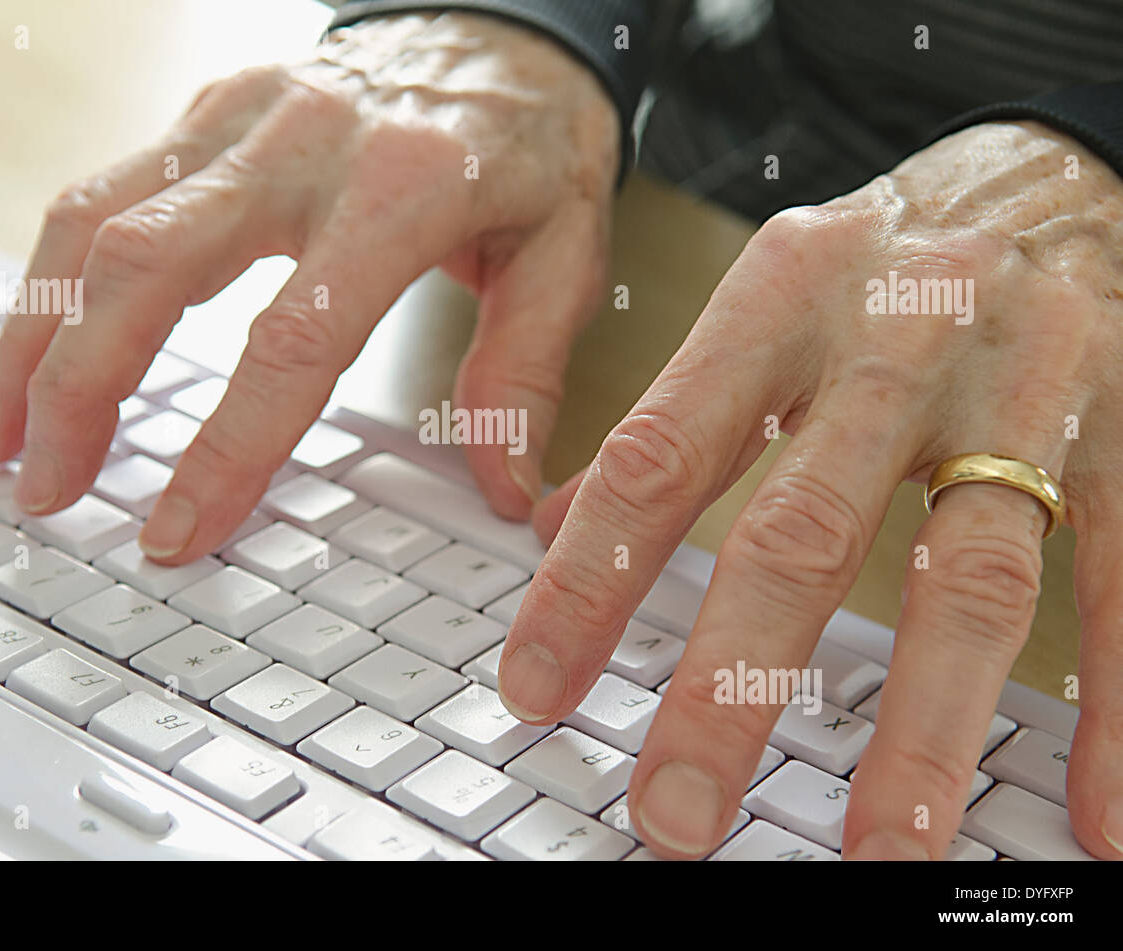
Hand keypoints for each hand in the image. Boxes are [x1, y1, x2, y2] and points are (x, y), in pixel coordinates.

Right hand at [0, 11, 618, 558]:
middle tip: (51, 490)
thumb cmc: (531, 141)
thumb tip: (501, 487)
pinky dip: (50, 278)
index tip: (178, 526)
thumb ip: (525, 371)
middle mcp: (303, 143)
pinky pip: (100, 190)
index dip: (228, 445)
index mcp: (404, 188)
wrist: (502, 29)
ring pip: (95, 221)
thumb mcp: (567, 252)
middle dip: (83, 390)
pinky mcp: (207, 113)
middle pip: (150, 266)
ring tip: (2, 436)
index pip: (291, 337)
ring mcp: (241, 117)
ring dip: (34, 335)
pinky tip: (34, 348)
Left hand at [499, 120, 1122, 859]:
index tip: (538, 689)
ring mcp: (1020, 386)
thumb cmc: (887, 256)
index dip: (586, 581)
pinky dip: (1113, 705)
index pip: (657, 458)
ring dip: (917, 729)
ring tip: (880, 851)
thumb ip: (671, 417)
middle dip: (733, 685)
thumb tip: (557, 527)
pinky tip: (1094, 809)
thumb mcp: (762, 301)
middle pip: (801, 534)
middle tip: (677, 811)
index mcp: (777, 300)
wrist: (1054, 169)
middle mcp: (893, 339)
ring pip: (965, 576)